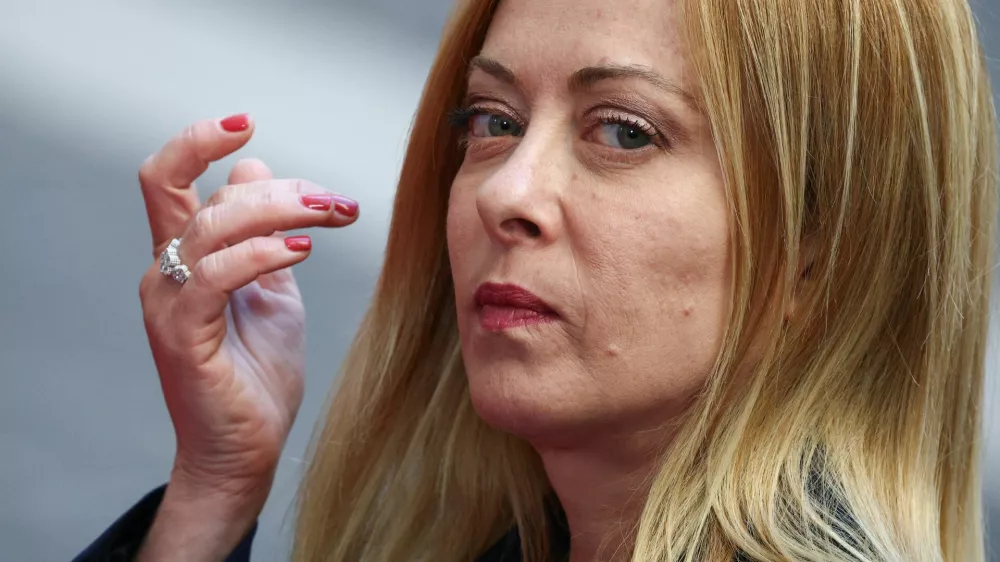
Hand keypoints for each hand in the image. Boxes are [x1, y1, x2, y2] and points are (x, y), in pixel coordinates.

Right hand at [137, 114, 357, 503]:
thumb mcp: (271, 290)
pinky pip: (216, 276)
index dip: (197, 140)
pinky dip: (260, 253)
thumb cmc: (258, 373)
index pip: (166, 179)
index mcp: (185, 258)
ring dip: (278, 211)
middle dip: (279, 188)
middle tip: (335, 202)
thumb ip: (263, 234)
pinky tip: (300, 252)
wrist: (247, 448)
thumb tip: (252, 171)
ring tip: (329, 217)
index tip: (247, 122)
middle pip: (202, 195)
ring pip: (211, 227)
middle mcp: (166, 273)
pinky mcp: (183, 336)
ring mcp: (169, 304)